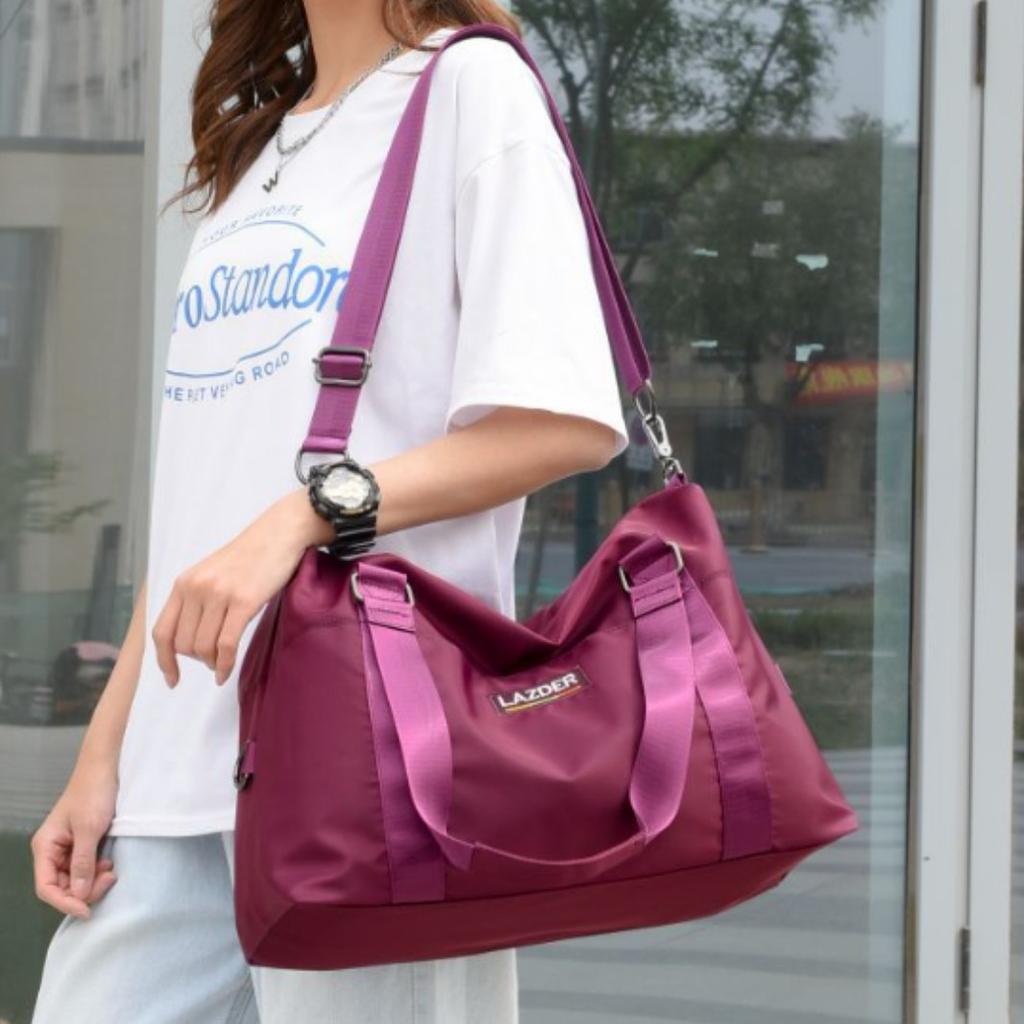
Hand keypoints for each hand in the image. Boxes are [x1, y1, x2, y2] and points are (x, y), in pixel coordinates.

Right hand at [31, 758, 117, 918]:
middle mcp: (52, 850)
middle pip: (62, 885)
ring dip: (92, 881)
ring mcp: (68, 847)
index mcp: (45, 846)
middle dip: (84, 890)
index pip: (46, 887)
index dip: (65, 902)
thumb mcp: (89, 829)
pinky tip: (109, 864)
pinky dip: (97, 871)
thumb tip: (79, 895)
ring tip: (110, 871)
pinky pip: (86, 867)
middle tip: (108, 880)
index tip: (87, 910)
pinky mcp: (83, 843)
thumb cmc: (94, 792)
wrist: (106, 767)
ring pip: (76, 878)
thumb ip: (83, 863)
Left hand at [152, 489, 330, 685]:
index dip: (164, 660)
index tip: (172, 679)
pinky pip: (226, 645)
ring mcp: (219, 594)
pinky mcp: (243, 601)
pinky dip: (225, 665)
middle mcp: (196, 588)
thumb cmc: (250, 557)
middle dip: (198, 659)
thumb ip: (196, 600)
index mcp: (184, 583)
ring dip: (213, 662)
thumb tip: (190, 642)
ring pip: (204, 648)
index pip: (162, 631)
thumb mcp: (212, 574)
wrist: (279, 534)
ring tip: (223, 660)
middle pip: (184, 644)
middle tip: (214, 659)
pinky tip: (225, 673)